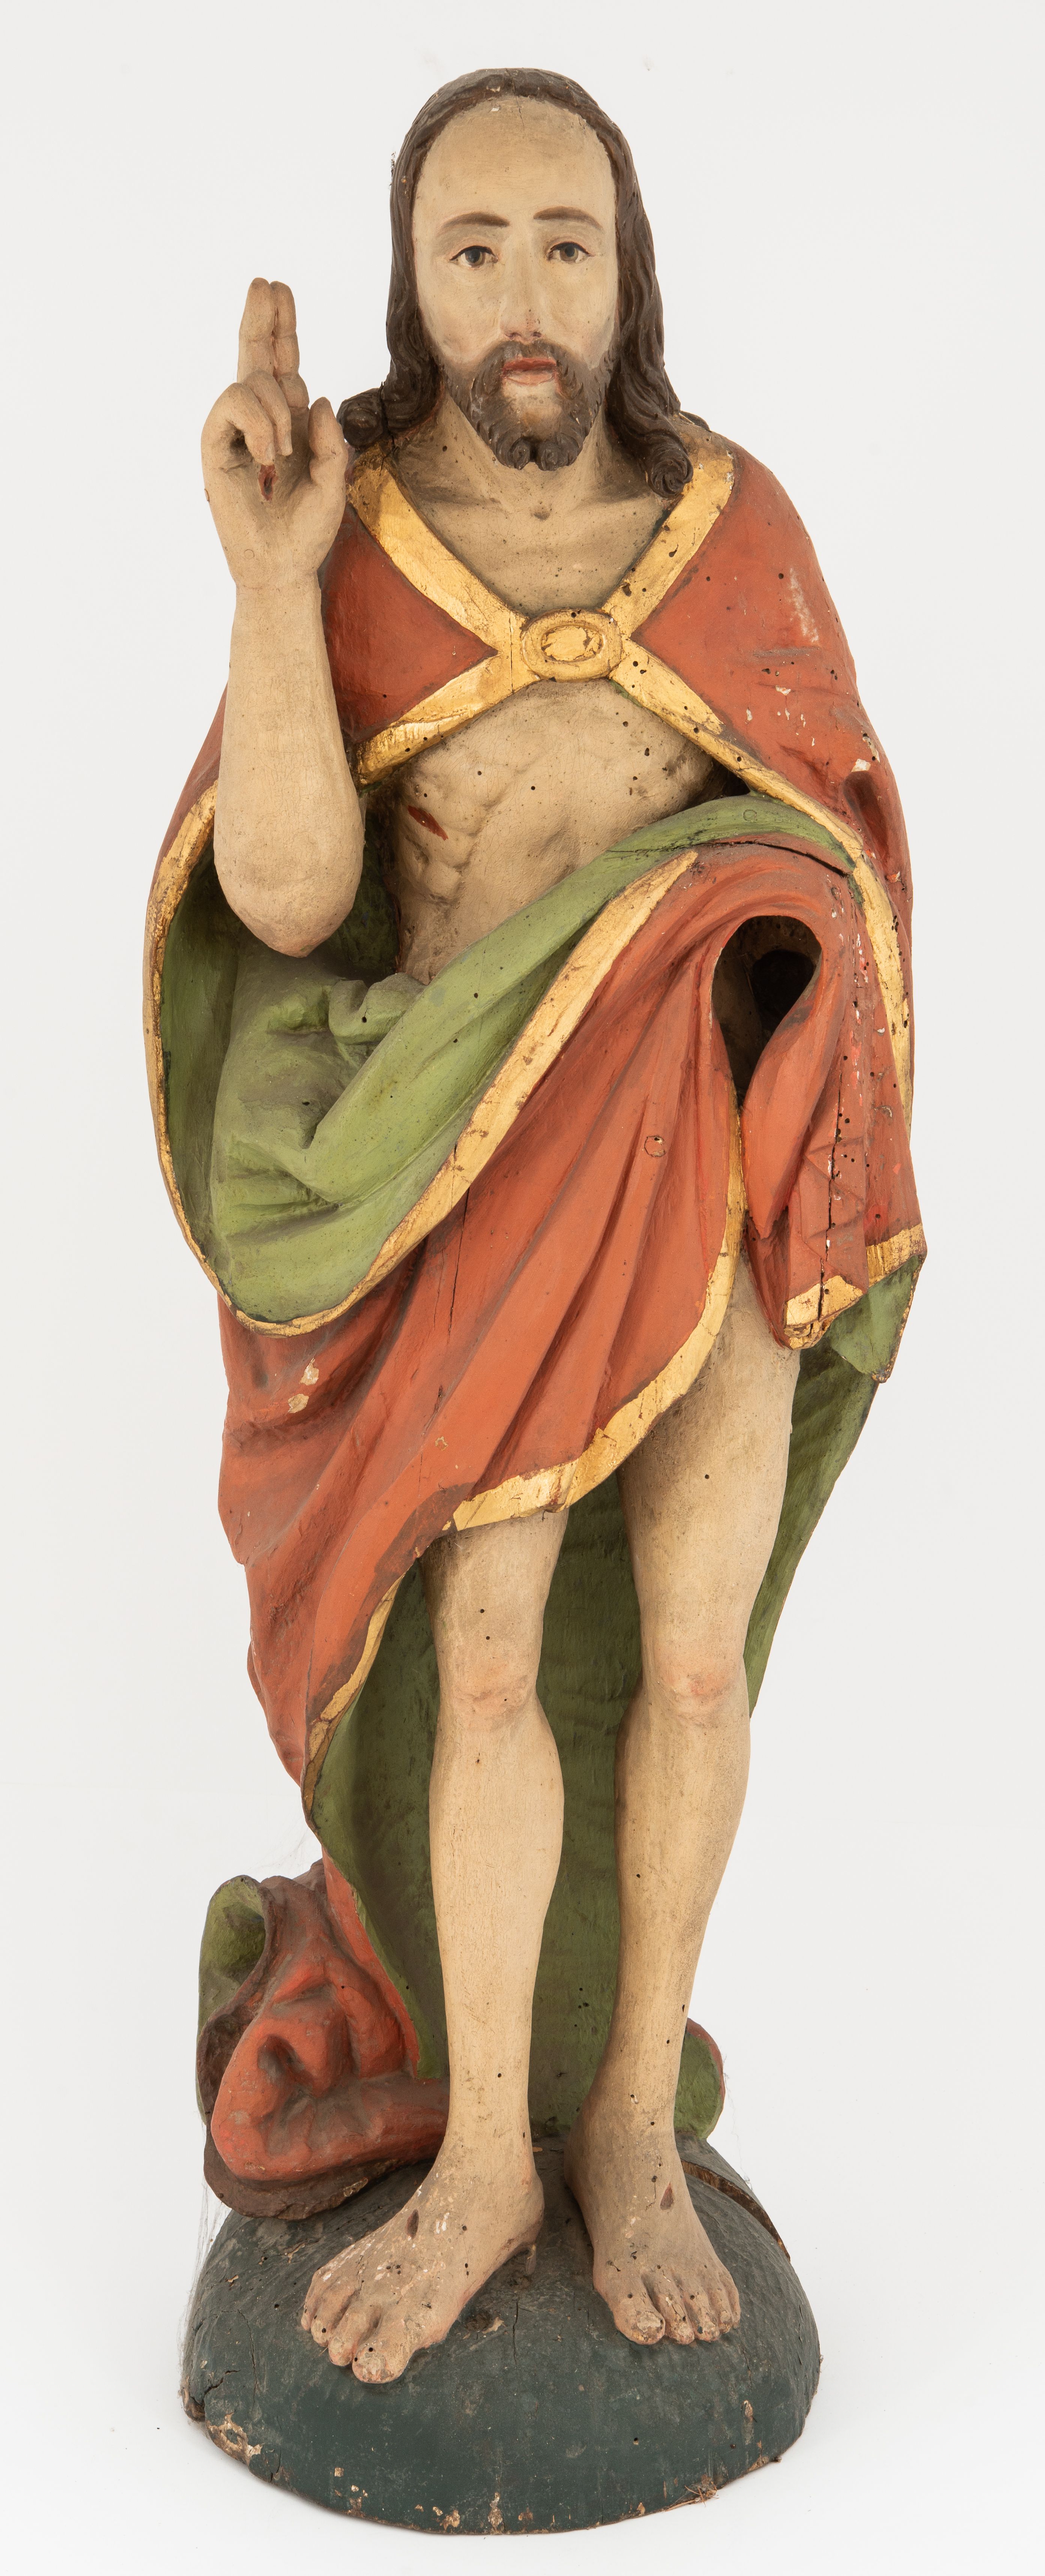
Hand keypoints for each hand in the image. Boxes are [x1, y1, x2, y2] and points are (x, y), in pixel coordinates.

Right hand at [201, 279, 347, 591]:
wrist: (283, 566)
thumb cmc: (308, 529)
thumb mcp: (335, 481)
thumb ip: (331, 440)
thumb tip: (314, 396)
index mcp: (289, 422)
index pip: (284, 363)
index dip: (281, 326)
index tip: (278, 288)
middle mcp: (260, 419)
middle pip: (257, 353)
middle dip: (262, 316)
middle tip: (266, 282)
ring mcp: (235, 430)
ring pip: (250, 381)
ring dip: (273, 409)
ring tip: (281, 454)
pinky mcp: (215, 445)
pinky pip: (233, 403)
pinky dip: (256, 423)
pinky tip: (268, 453)